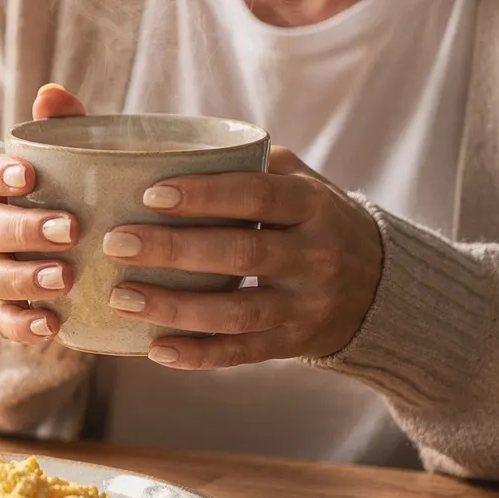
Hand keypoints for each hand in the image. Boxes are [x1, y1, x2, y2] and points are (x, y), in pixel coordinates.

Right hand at [0, 84, 85, 346]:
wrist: (87, 250)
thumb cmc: (75, 192)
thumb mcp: (76, 159)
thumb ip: (66, 128)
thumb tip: (52, 94)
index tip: (28, 176)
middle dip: (24, 228)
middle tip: (70, 230)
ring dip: (24, 277)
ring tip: (64, 278)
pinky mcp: (3, 309)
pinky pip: (1, 320)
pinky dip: (22, 325)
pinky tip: (50, 325)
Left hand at [103, 146, 384, 368]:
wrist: (381, 286)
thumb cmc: (319, 221)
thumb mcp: (304, 182)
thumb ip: (253, 162)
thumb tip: (176, 143)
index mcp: (313, 205)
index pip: (257, 195)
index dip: (205, 194)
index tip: (151, 194)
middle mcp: (314, 256)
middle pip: (240, 253)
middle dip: (173, 249)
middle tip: (117, 243)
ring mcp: (305, 305)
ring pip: (236, 313)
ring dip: (174, 307)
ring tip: (121, 297)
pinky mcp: (294, 343)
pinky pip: (242, 354)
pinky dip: (197, 355)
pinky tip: (153, 348)